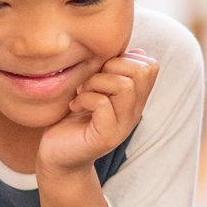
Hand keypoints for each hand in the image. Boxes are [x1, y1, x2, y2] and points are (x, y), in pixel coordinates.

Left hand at [36, 49, 158, 174]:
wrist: (57, 155)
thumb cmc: (72, 117)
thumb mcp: (94, 87)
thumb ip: (112, 71)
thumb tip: (138, 51)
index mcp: (133, 99)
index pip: (150, 66)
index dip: (124, 59)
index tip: (101, 71)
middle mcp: (133, 112)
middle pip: (142, 72)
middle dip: (111, 67)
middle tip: (90, 82)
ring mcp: (122, 126)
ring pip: (125, 86)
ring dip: (96, 82)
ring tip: (82, 93)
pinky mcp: (105, 137)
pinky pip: (102, 103)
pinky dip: (84, 98)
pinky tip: (75, 106)